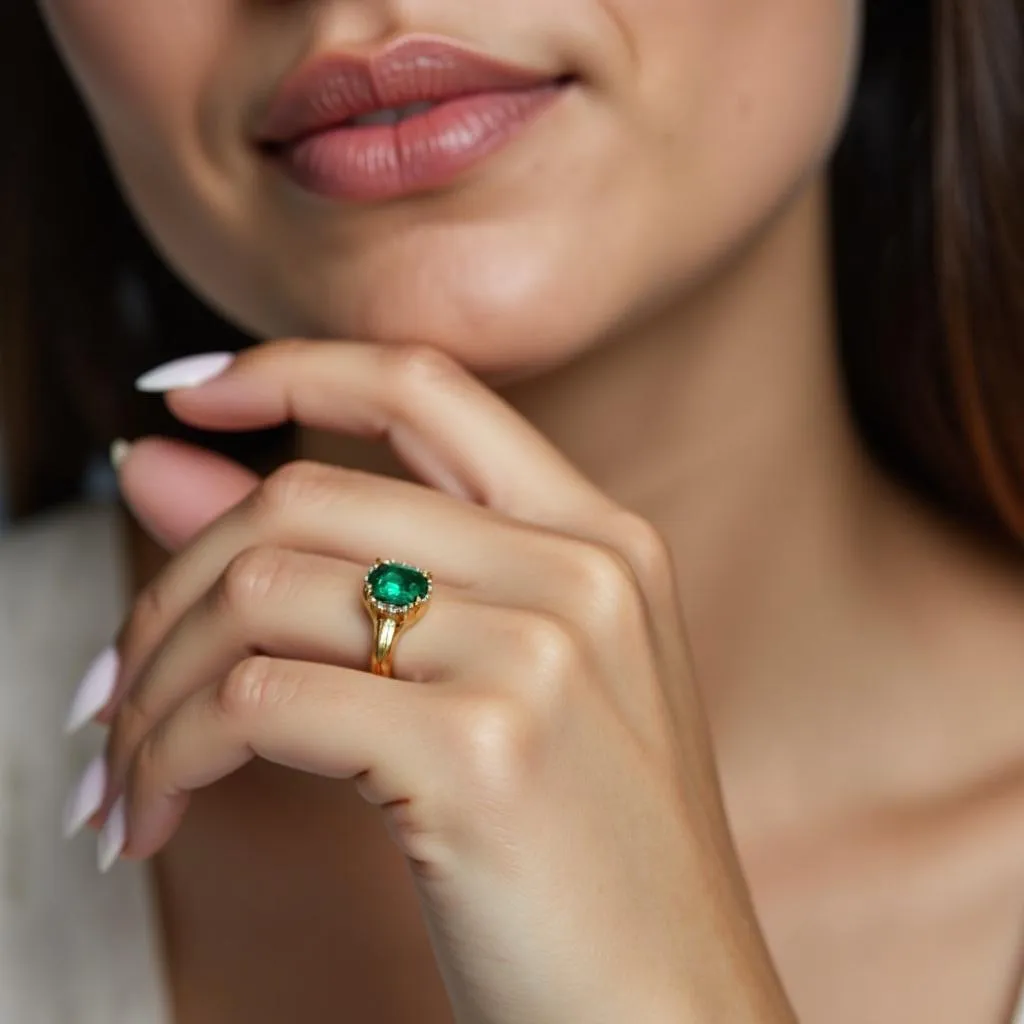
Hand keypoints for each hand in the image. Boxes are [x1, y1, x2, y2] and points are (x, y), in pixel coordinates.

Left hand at [92, 340, 793, 1023]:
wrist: (676, 1016)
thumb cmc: (587, 861)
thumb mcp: (494, 689)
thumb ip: (344, 564)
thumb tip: (161, 464)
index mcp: (600, 539)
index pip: (425, 385)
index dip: (293, 367)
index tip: (186, 394)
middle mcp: (581, 570)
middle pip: (308, 494)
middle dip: (175, 578)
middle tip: (122, 678)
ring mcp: (541, 653)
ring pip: (262, 589)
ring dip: (156, 676)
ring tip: (134, 761)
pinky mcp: (484, 751)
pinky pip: (256, 699)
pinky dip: (172, 747)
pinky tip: (163, 806)